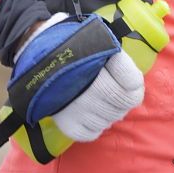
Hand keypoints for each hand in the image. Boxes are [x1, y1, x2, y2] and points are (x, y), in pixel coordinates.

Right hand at [13, 12, 143, 141]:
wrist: (37, 51)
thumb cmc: (74, 43)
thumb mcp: (98, 39)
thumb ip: (116, 57)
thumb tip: (134, 83)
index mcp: (98, 57)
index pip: (131, 83)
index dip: (136, 85)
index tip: (133, 83)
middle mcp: (86, 83)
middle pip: (121, 102)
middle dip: (126, 100)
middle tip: (124, 96)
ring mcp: (73, 105)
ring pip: (108, 119)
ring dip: (113, 113)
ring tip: (107, 103)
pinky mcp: (64, 122)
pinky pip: (91, 133)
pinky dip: (96, 126)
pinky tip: (93, 113)